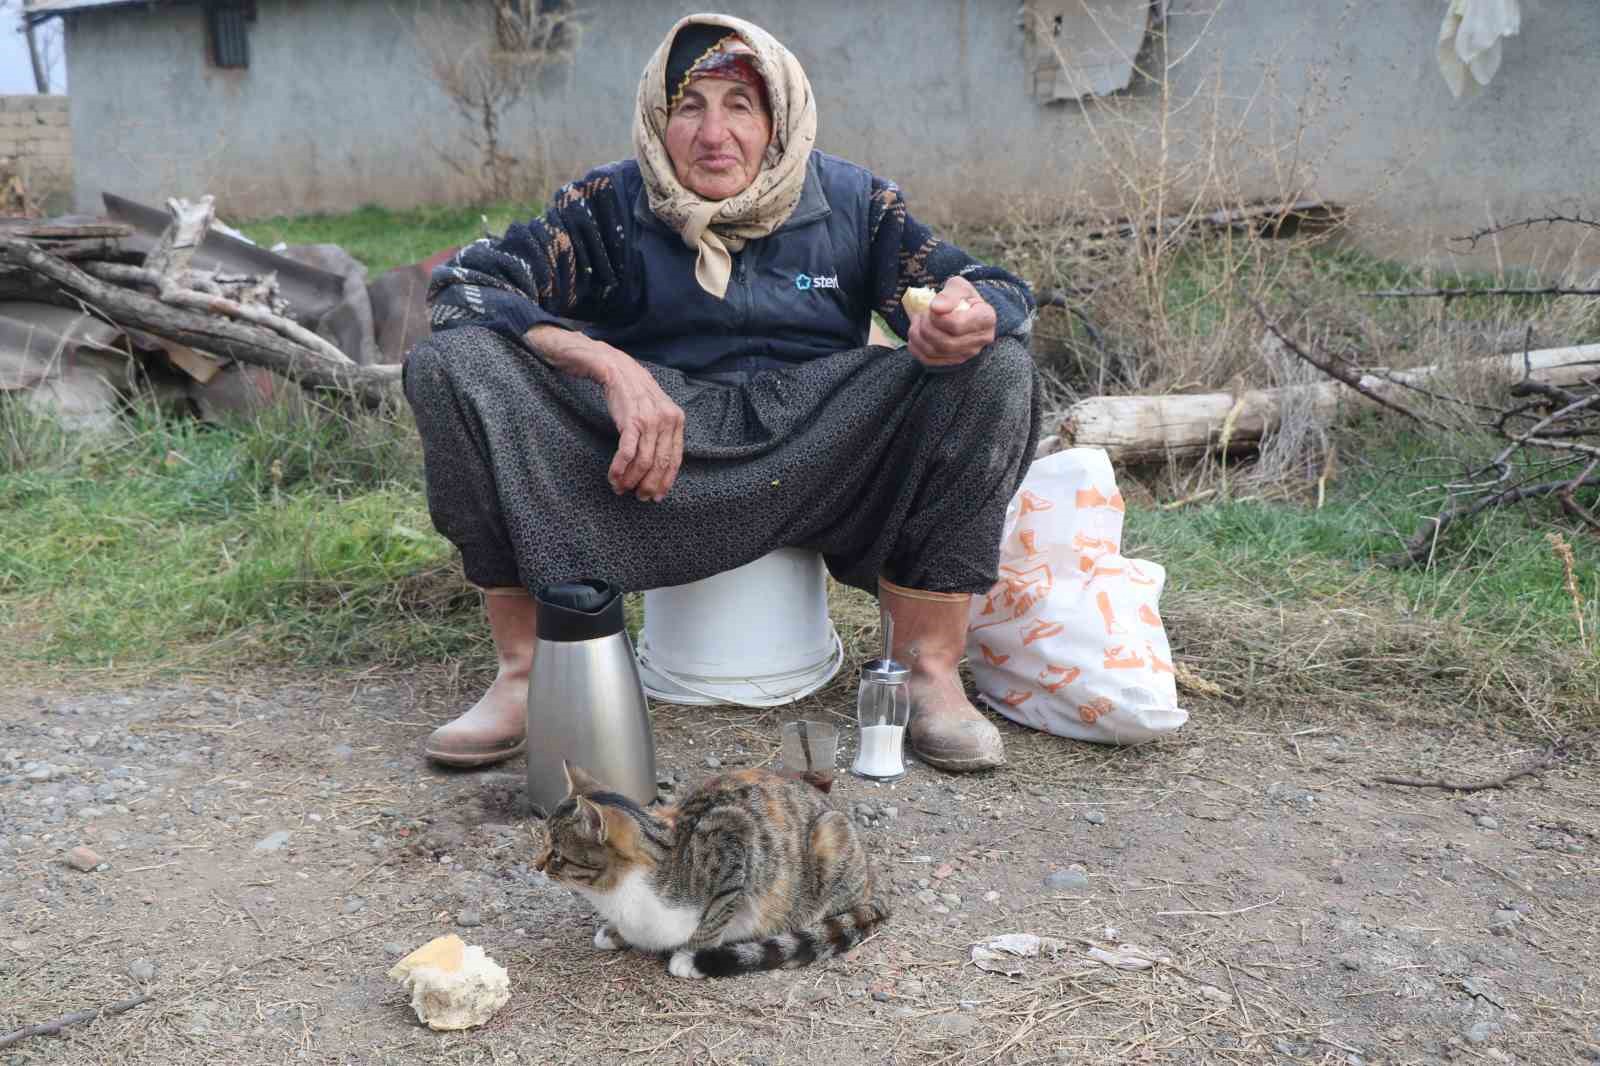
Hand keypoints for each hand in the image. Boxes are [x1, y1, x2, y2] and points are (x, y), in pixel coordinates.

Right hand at [599, 351, 684, 501]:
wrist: (617, 369)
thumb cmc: (636, 394)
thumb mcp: (658, 411)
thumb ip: (662, 434)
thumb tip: (659, 466)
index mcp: (677, 421)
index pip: (675, 460)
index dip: (666, 481)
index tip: (657, 496)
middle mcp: (667, 421)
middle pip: (660, 464)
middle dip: (649, 486)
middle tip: (639, 498)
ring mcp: (650, 421)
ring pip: (644, 462)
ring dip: (631, 480)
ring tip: (620, 489)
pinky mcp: (631, 421)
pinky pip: (627, 453)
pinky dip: (619, 469)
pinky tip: (613, 477)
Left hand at [906, 276, 996, 369]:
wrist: (966, 310)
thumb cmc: (963, 297)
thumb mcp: (959, 286)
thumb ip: (949, 294)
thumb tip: (935, 308)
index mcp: (986, 318)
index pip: (957, 325)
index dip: (937, 318)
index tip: (932, 307)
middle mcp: (981, 340)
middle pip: (946, 343)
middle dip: (926, 327)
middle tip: (921, 314)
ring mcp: (968, 353)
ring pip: (935, 352)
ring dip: (918, 336)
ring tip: (916, 321)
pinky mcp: (954, 361)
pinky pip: (929, 360)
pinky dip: (916, 347)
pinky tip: (916, 334)